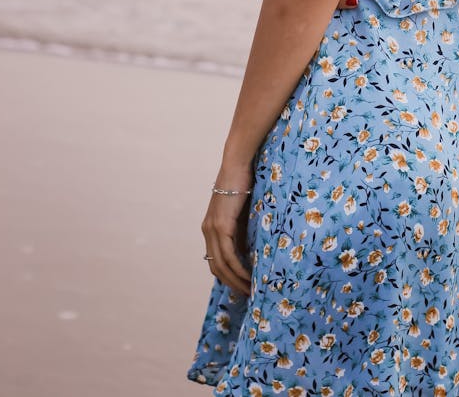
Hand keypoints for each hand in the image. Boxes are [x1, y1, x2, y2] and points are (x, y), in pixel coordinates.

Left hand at [201, 164, 253, 295]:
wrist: (238, 164)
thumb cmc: (244, 183)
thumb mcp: (242, 213)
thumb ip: (242, 231)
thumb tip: (248, 252)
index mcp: (211, 227)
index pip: (215, 260)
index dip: (227, 276)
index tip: (241, 286)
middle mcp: (207, 230)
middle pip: (216, 267)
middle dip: (231, 284)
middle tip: (248, 294)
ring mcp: (212, 229)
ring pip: (221, 264)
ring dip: (236, 280)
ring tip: (251, 290)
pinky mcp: (221, 226)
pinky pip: (228, 255)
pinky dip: (238, 269)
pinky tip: (249, 276)